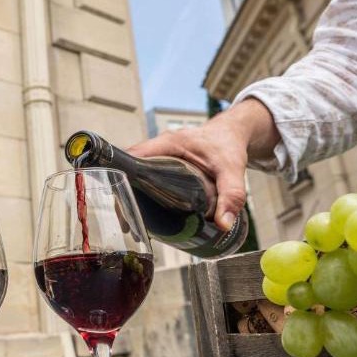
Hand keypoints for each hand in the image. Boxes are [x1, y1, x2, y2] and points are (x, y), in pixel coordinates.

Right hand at [127, 98, 279, 229]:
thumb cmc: (229, 144)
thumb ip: (231, 196)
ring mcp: (160, 154)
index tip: (124, 201)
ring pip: (136, 173)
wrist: (232, 132)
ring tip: (132, 223)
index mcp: (169, 143)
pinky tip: (146, 213)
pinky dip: (143, 192)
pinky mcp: (164, 163)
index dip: (123, 176)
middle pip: (130, 168)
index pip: (134, 156)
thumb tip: (223, 224)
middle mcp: (159, 147)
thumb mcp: (232, 170)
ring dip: (132, 195)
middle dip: (126, 194)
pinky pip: (146, 176)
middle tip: (128, 221)